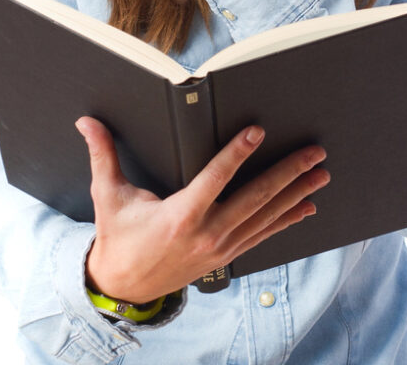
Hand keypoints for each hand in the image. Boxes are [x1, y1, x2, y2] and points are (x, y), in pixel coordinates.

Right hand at [76, 117, 328, 303]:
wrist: (124, 286)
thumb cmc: (117, 237)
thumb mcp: (108, 195)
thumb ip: (102, 154)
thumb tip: (86, 121)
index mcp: (179, 215)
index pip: (215, 178)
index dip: (237, 153)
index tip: (258, 132)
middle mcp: (206, 233)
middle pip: (255, 199)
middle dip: (288, 173)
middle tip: (314, 153)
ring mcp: (220, 247)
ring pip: (265, 217)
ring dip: (296, 194)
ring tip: (321, 175)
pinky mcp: (225, 255)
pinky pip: (262, 235)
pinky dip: (286, 221)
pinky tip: (306, 207)